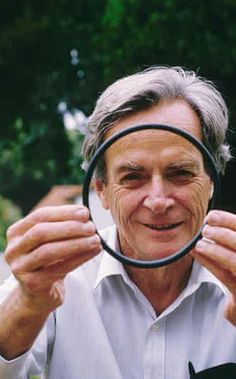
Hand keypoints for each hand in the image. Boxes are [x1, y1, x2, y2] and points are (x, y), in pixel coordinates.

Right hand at [4, 205, 101, 312]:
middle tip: (91, 227)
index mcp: (16, 232)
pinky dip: (79, 258)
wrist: (37, 294)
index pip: (40, 216)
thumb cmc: (47, 262)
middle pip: (41, 232)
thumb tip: (84, 214)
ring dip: (76, 243)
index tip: (84, 213)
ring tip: (95, 240)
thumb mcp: (50, 241)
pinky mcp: (32, 284)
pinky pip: (59, 268)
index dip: (64, 213)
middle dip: (70, 228)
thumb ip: (62, 226)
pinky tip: (93, 252)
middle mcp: (14, 249)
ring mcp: (20, 268)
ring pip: (49, 251)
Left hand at [191, 210, 235, 324]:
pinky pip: (225, 275)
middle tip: (204, 229)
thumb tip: (213, 223)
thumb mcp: (232, 264)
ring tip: (199, 244)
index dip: (228, 220)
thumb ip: (228, 244)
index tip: (211, 216)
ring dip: (214, 249)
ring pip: (234, 260)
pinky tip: (197, 253)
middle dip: (221, 232)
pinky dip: (209, 262)